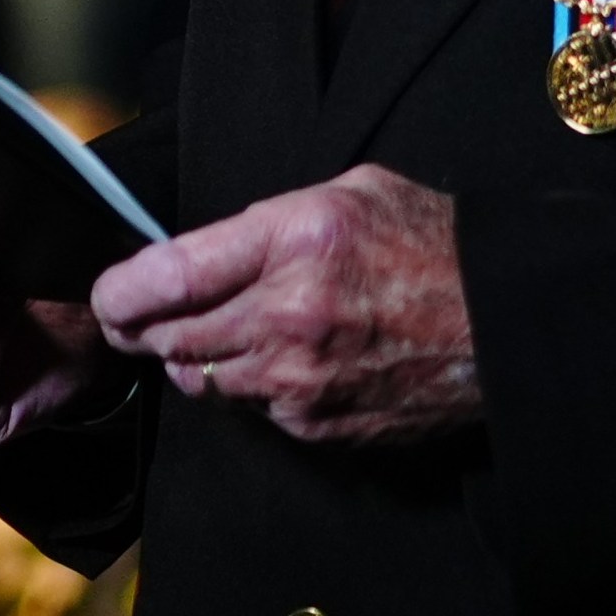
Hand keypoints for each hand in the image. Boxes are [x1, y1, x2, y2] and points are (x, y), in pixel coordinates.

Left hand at [90, 165, 478, 447]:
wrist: (503, 321)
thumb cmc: (433, 244)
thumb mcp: (353, 191)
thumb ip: (267, 220)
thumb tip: (200, 253)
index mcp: (295, 240)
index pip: (164, 276)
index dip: (118, 291)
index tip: (111, 293)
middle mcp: (288, 314)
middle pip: (168, 336)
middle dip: (146, 327)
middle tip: (142, 316)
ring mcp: (299, 379)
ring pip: (200, 378)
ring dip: (197, 357)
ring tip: (225, 331)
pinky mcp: (314, 424)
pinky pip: (251, 408)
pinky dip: (253, 385)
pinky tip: (286, 359)